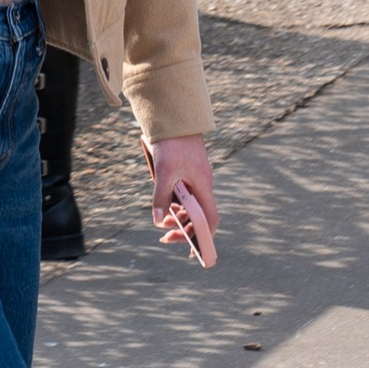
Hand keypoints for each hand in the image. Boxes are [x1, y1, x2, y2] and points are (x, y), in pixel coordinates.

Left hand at [148, 136, 216, 264]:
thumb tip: (158, 221)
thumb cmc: (171, 142)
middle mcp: (202, 183)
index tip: (193, 252)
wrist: (174, 114)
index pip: (210, 219)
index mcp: (202, 185)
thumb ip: (161, 197)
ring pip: (191, 204)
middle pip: (200, 214)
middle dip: (185, 229)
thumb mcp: (164, 171)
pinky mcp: (186, 169)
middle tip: (165, 237)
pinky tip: (164, 204)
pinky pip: (185, 193)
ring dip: (179, 216)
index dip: (203, 237)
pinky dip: (176, 202)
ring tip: (162, 224)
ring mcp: (195, 176)